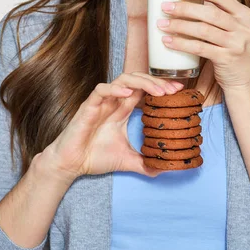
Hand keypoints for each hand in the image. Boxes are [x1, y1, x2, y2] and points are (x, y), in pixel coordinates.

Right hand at [41, 73, 183, 182]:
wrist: (71, 164)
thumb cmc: (94, 157)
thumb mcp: (127, 161)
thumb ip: (145, 163)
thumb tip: (164, 170)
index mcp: (123, 109)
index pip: (145, 90)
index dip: (161, 87)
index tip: (179, 91)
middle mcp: (114, 101)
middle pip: (138, 80)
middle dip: (157, 81)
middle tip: (174, 89)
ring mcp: (102, 102)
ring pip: (123, 79)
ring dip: (142, 82)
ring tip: (158, 91)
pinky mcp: (88, 106)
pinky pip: (102, 90)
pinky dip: (116, 89)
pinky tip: (129, 94)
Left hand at [157, 0, 249, 92]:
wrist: (249, 80)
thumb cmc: (235, 50)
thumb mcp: (234, 28)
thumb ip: (218, 14)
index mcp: (244, 13)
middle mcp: (243, 27)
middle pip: (209, 12)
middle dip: (184, 8)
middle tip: (165, 7)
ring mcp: (236, 43)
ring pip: (203, 30)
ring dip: (179, 25)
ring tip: (162, 24)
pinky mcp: (227, 59)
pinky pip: (200, 48)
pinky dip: (182, 44)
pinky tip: (168, 41)